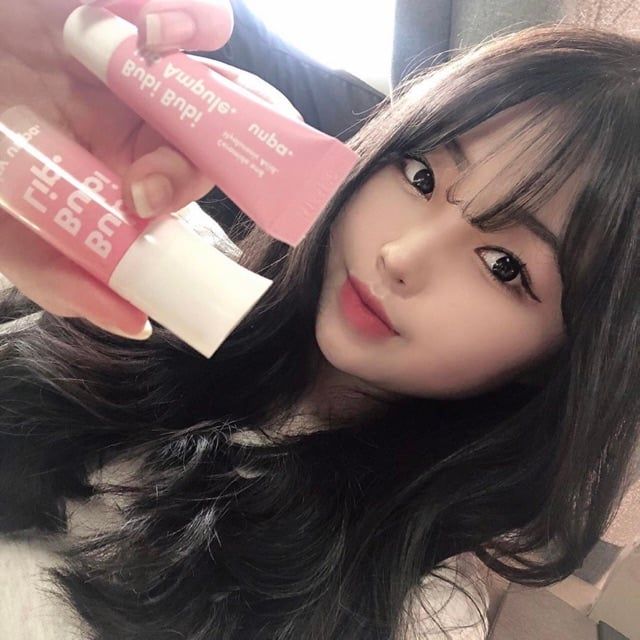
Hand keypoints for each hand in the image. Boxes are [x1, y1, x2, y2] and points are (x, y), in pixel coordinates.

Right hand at [0, 0, 302, 338]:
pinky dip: (187, 19)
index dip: (178, 186)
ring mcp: (134, 59)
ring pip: (204, 72)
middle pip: (204, 130)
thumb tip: (137, 324)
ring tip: (158, 64)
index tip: (142, 196)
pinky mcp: (124, 8)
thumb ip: (61, 276)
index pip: (181, 180)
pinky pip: (180, 13)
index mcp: (122, 164)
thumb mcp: (8, 230)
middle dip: (197, 142)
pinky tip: (158, 32)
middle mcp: (138, 115)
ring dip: (201, 81)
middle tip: (153, 141)